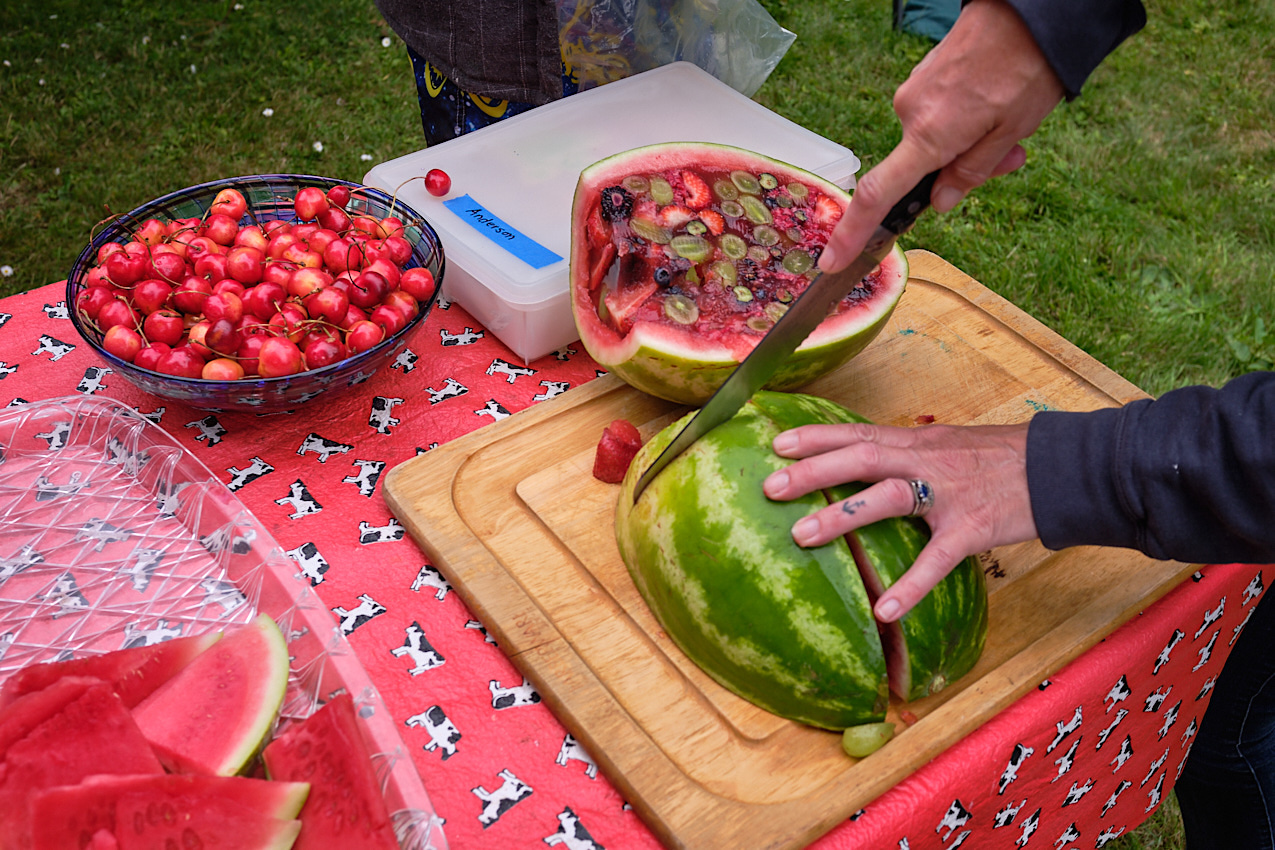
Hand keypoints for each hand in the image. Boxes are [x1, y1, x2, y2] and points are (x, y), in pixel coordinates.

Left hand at [761, 420, 1038, 620]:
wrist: (1061, 468)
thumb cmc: (1001, 460)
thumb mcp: (949, 446)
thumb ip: (908, 454)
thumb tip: (865, 462)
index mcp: (918, 442)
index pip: (859, 432)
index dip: (817, 436)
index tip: (777, 442)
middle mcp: (927, 460)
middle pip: (862, 456)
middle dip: (814, 471)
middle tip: (770, 486)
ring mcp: (949, 494)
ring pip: (888, 497)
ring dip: (841, 516)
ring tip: (800, 535)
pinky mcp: (973, 528)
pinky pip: (936, 560)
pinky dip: (910, 585)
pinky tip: (883, 610)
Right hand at [819, 0, 1064, 271]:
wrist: (1028, 11)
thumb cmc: (1024, 68)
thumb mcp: (1010, 132)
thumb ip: (971, 172)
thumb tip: (940, 202)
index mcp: (929, 136)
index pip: (878, 194)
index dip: (853, 233)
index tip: (832, 260)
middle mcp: (911, 114)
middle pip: (921, 166)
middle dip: (962, 170)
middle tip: (1010, 158)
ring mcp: (913, 93)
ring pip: (934, 140)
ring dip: (968, 143)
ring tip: (1012, 122)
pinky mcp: (922, 77)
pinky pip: (937, 115)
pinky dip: (963, 120)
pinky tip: (995, 99)